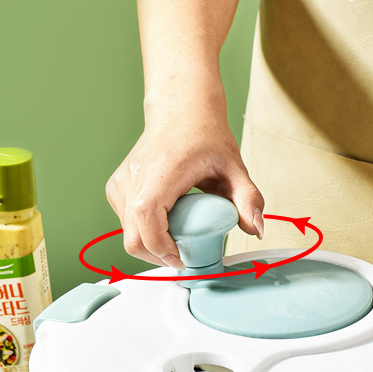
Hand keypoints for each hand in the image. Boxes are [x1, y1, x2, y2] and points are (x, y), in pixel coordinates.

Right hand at [105, 99, 263, 264]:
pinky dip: (145, 231)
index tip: (183, 259)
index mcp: (158, 173)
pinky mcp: (116, 189)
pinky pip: (127, 223)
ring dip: (152, 244)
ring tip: (178, 235)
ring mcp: (120, 184)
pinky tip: (167, 221)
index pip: (148, 222)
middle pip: (133, 238)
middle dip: (158, 256)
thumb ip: (248, 199)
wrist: (181, 112)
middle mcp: (132, 178)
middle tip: (184, 256)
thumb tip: (257, 229)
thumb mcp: (234, 167)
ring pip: (128, 234)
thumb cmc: (203, 135)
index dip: (163, 250)